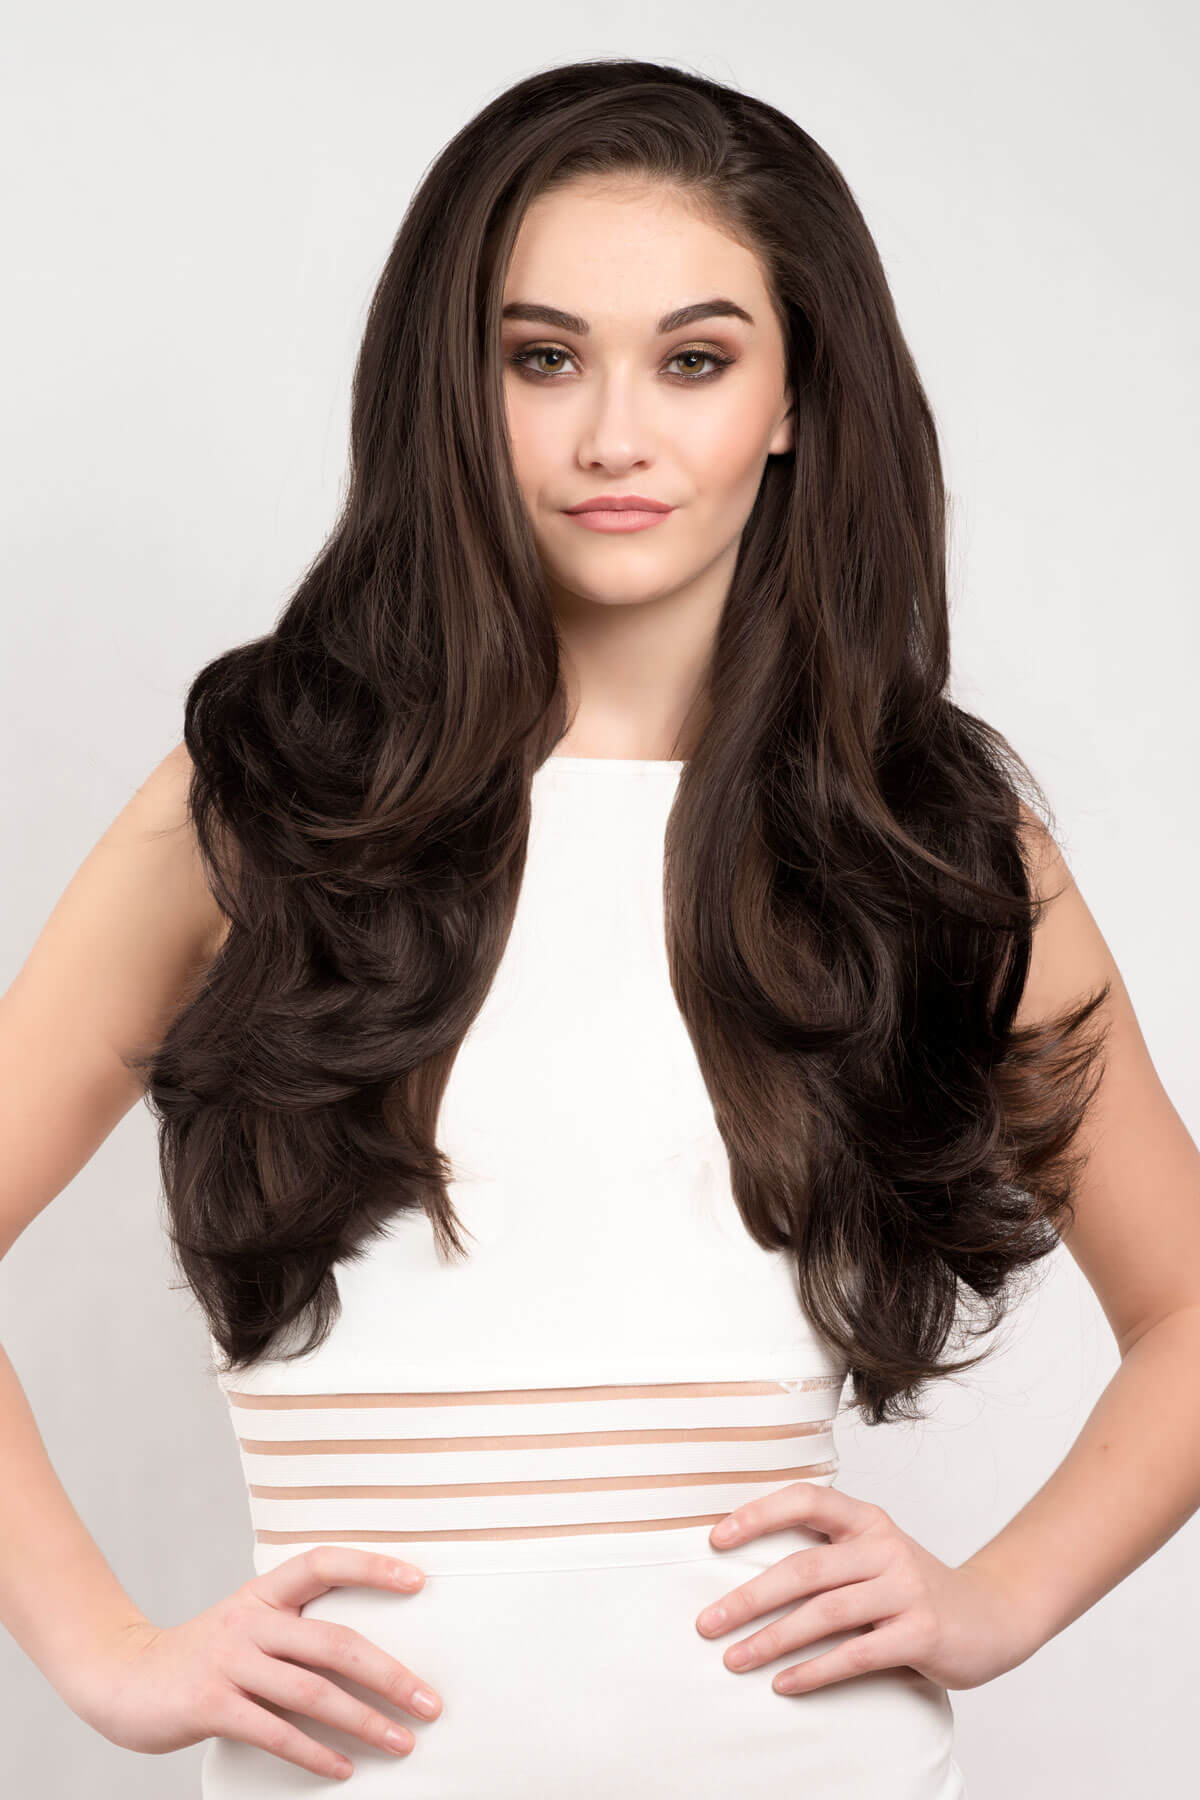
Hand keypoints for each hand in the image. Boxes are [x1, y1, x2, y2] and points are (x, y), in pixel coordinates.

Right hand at [64, 1547, 442, 1781]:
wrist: (122, 1678)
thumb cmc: (202, 1656)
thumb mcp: (247, 1624)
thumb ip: (294, 1630)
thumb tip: (366, 1657)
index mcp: (263, 1593)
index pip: (323, 1563)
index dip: (371, 1566)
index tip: (417, 1581)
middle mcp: (250, 1620)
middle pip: (334, 1642)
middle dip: (389, 1675)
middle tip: (429, 1701)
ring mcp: (229, 1661)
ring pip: (312, 1691)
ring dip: (364, 1721)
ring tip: (401, 1741)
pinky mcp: (210, 1704)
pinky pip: (275, 1731)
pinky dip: (314, 1753)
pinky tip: (343, 1767)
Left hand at [695, 1481, 1040, 1693]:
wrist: (992, 1615)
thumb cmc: (914, 1587)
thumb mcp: (873, 1555)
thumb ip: (826, 1553)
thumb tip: (744, 1572)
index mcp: (867, 1519)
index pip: (807, 1499)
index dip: (759, 1514)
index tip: (716, 1538)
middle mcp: (884, 1546)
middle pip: (804, 1567)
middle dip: (749, 1597)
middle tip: (708, 1623)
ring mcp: (905, 1589)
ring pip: (824, 1613)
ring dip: (772, 1640)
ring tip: (735, 1659)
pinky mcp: (921, 1632)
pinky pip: (856, 1654)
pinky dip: (815, 1671)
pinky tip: (784, 1683)